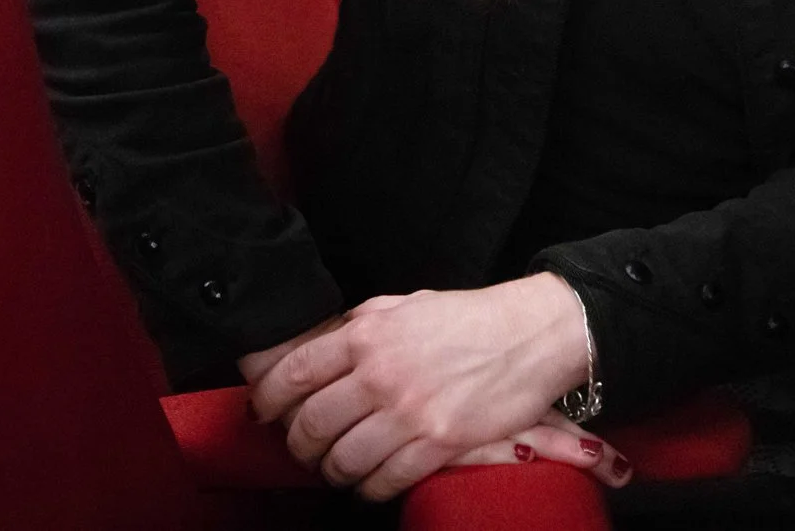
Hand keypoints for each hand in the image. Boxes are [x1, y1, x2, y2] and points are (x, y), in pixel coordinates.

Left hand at [248, 273, 599, 500]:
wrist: (530, 335)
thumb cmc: (466, 318)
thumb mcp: (403, 305)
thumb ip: (359, 326)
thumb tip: (319, 347)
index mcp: (367, 334)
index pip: (295, 373)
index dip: (269, 399)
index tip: (264, 412)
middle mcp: (380, 374)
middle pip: (311, 424)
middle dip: (298, 445)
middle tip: (301, 448)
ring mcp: (409, 412)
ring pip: (343, 460)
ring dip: (332, 471)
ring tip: (336, 469)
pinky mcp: (438, 443)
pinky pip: (385, 480)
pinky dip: (370, 488)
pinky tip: (370, 483)